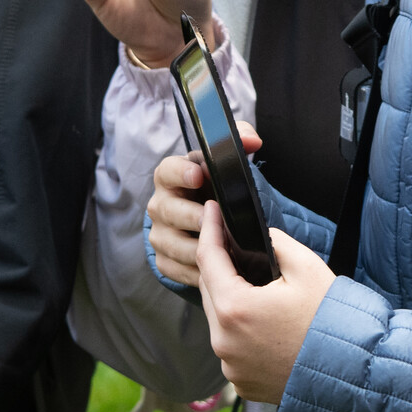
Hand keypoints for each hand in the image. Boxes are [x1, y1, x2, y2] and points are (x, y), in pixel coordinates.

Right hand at [148, 125, 261, 284]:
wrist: (214, 222)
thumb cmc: (220, 188)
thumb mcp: (228, 162)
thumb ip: (239, 141)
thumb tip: (252, 141)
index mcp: (171, 176)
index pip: (167, 170)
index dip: (181, 173)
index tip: (199, 175)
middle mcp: (160, 205)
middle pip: (168, 211)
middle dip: (192, 216)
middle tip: (215, 220)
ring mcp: (160, 234)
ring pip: (172, 244)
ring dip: (197, 248)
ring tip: (223, 249)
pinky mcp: (164, 259)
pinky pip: (175, 269)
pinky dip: (195, 271)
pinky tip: (215, 271)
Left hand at [195, 202, 333, 403]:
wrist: (352, 371)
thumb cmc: (330, 320)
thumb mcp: (306, 267)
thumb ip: (274, 243)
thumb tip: (260, 238)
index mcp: (234, 309)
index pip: (208, 258)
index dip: (209, 229)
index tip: (210, 209)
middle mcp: (223, 342)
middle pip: (210, 291)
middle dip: (220, 266)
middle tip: (234, 244)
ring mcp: (230, 366)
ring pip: (219, 321)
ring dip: (230, 300)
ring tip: (254, 286)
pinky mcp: (241, 382)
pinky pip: (232, 348)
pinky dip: (240, 331)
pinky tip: (263, 322)